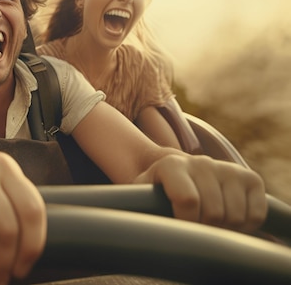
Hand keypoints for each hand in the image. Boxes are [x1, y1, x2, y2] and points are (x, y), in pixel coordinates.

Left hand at [134, 154, 266, 231]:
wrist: (177, 172)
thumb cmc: (155, 191)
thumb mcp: (140, 194)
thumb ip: (137, 204)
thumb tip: (136, 224)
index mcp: (171, 165)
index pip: (188, 200)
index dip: (186, 223)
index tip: (179, 229)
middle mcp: (201, 162)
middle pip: (214, 212)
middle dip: (204, 229)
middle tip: (194, 229)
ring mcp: (227, 168)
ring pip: (235, 216)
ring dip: (224, 229)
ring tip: (209, 225)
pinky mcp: (250, 178)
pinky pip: (255, 214)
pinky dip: (245, 226)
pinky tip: (228, 221)